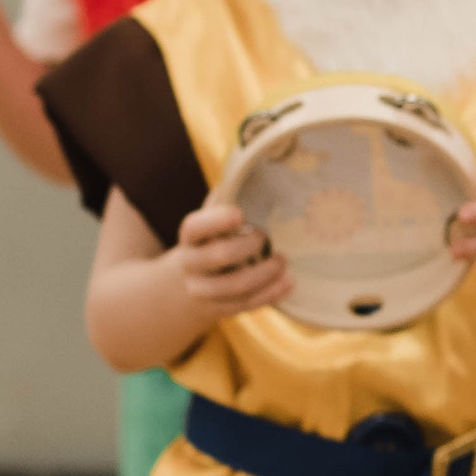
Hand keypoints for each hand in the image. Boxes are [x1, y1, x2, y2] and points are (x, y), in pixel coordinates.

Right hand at [175, 201, 294, 313]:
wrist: (186, 284)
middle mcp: (190, 265)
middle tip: (265, 236)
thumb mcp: (210, 224)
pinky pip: (246, 304)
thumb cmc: (210, 242)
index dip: (216, 220)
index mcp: (189, 238)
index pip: (195, 227)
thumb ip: (224, 201)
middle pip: (218, 257)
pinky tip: (289, 282)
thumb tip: (246, 166)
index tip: (240, 214)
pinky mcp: (218, 309)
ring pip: (235, 286)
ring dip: (264, 273)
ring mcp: (202, 290)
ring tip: (283, 260)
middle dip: (248, 246)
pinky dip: (270, 293)